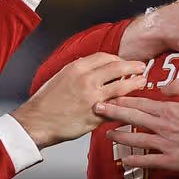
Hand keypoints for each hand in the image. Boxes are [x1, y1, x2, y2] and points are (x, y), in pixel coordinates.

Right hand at [12, 53, 145, 147]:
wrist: (36, 121)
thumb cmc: (46, 102)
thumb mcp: (60, 76)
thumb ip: (78, 70)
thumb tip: (91, 65)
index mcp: (77, 68)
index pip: (105, 57)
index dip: (118, 59)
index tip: (124, 62)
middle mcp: (86, 80)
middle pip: (118, 67)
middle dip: (133, 66)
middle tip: (141, 67)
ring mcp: (92, 98)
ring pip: (122, 86)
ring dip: (135, 83)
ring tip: (142, 82)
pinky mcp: (95, 116)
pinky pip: (116, 108)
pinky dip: (126, 105)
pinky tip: (132, 104)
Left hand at [97, 80, 178, 171]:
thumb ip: (178, 86)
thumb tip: (162, 85)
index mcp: (168, 110)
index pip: (139, 103)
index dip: (122, 100)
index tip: (109, 97)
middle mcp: (163, 126)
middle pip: (132, 119)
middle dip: (112, 114)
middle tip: (97, 110)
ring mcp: (165, 144)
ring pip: (137, 140)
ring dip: (120, 137)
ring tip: (107, 135)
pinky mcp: (171, 160)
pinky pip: (149, 161)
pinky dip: (135, 161)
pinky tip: (124, 161)